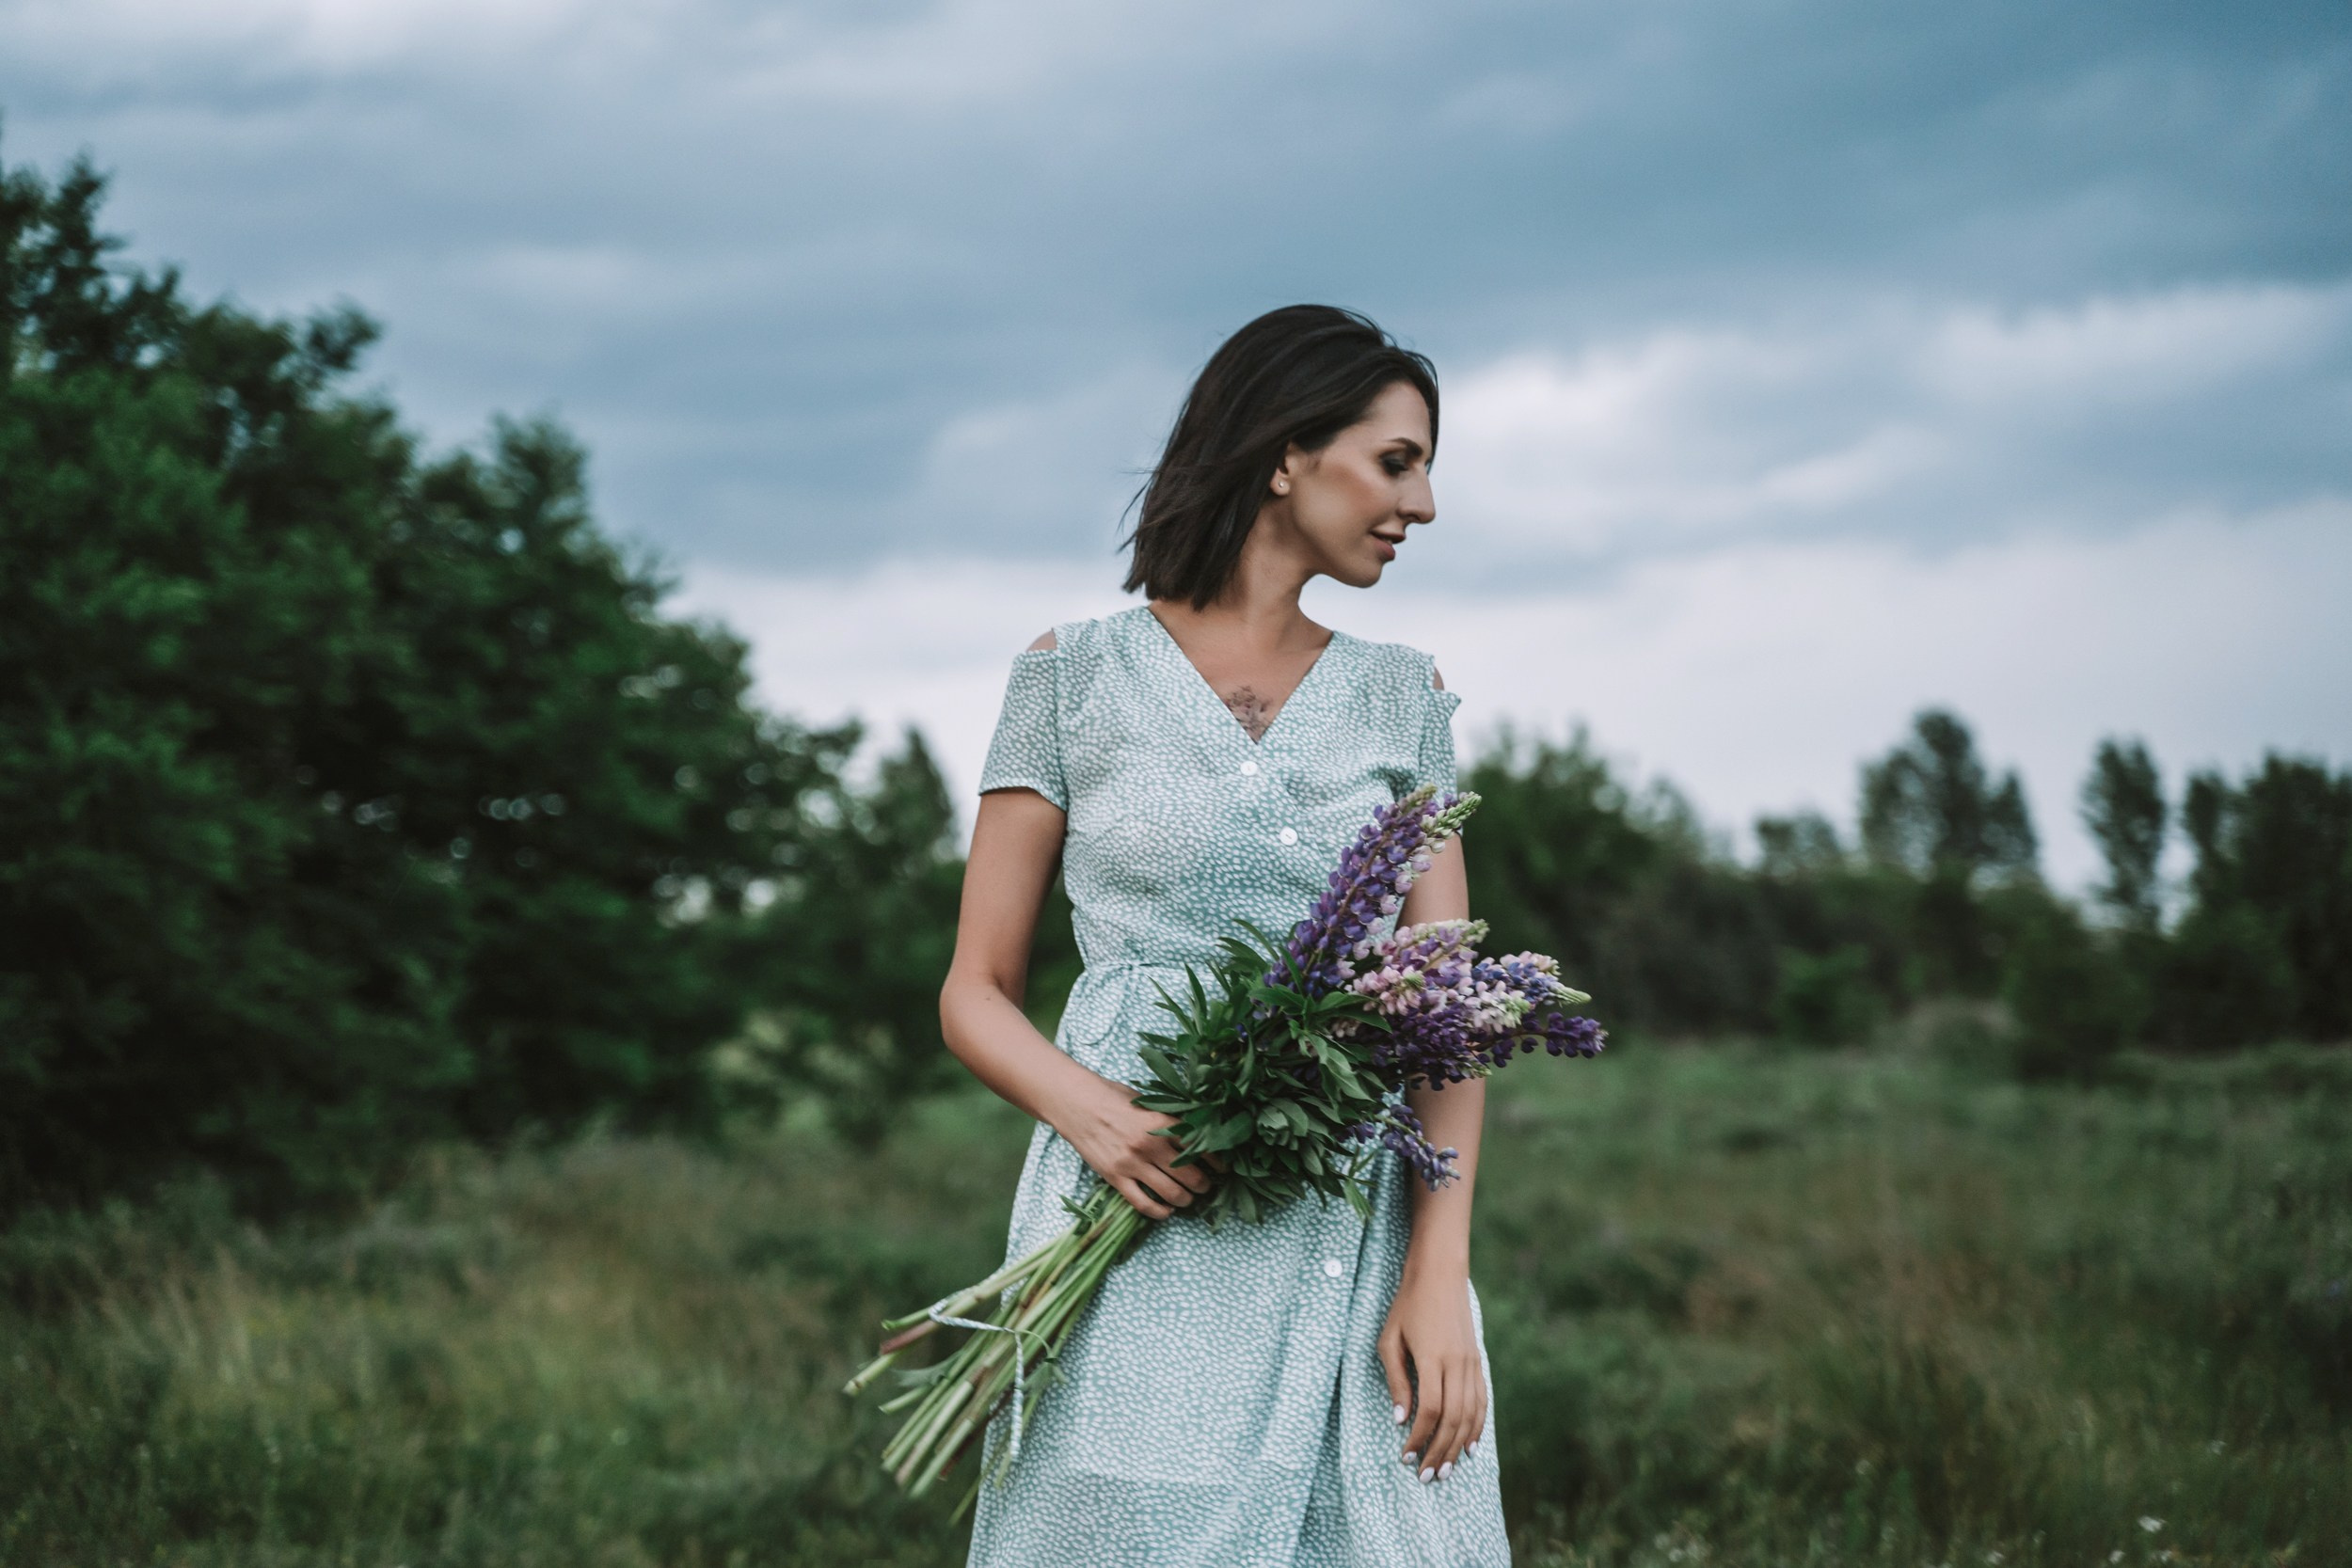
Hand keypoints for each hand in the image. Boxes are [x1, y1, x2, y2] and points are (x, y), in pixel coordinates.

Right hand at [1045, 1071, 1211, 1219]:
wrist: (1075, 1103)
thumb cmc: (1110, 1096)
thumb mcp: (1145, 1101)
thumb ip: (1166, 1118)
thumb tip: (1193, 1131)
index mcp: (1161, 1122)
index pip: (1199, 1146)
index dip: (1215, 1161)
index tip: (1222, 1168)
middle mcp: (1150, 1145)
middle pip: (1190, 1175)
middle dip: (1204, 1185)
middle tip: (1206, 1186)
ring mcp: (1132, 1163)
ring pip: (1171, 1193)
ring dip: (1186, 1200)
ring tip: (1188, 1199)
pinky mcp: (1115, 1177)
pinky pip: (1142, 1203)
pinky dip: (1159, 1211)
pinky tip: (1167, 1210)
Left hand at [1378, 1261, 1486, 1482]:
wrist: (1440, 1275)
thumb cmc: (1408, 1305)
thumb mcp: (1390, 1339)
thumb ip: (1396, 1379)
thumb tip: (1400, 1418)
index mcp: (1433, 1358)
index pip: (1429, 1410)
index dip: (1418, 1437)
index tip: (1405, 1455)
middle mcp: (1457, 1364)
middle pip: (1452, 1419)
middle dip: (1438, 1451)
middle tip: (1426, 1477)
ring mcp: (1471, 1363)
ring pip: (1469, 1415)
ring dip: (1457, 1446)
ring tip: (1445, 1469)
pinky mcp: (1478, 1361)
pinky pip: (1482, 1401)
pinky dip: (1477, 1426)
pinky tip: (1469, 1445)